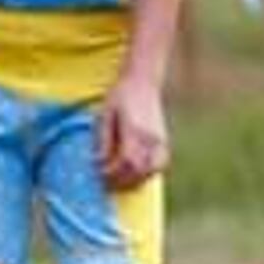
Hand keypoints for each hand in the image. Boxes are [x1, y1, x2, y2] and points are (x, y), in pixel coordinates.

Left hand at [97, 71, 168, 190]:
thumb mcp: (106, 114)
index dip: (112, 173)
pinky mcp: (164, 140)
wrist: (143, 81)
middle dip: (121, 181)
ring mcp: (160, 140)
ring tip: (121, 180)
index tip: (99, 175)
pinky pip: (161, 164)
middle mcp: (150, 137)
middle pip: (138, 170)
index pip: (125, 161)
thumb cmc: (120, 95)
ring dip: (135, 180)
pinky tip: (137, 174)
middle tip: (107, 183)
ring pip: (151, 171)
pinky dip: (149, 173)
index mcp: (134, 130)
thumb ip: (103, 140)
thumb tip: (99, 162)